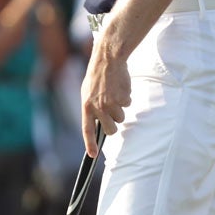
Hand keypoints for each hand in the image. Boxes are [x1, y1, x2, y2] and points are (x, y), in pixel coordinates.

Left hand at [80, 37, 130, 155]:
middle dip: (114, 125)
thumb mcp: (87, 93)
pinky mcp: (122, 98)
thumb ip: (91, 109)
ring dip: (120, 108)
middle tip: (113, 113)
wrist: (107, 59)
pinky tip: (120, 87)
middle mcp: (97, 107)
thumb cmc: (97, 77)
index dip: (90, 144)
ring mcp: (110, 103)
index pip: (87, 130)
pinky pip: (128, 105)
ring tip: (114, 94)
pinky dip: (126, 97)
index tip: (93, 155)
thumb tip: (96, 125)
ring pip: (121, 118)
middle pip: (110, 130)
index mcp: (86, 106)